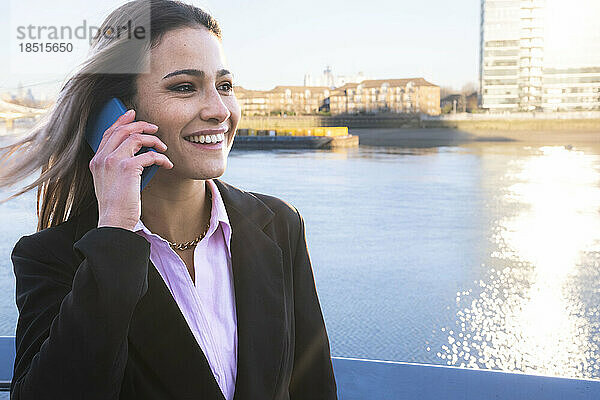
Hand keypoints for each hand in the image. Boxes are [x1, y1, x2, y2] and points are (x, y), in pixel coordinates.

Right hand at [89, 109, 172, 230]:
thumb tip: (139, 154)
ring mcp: (113, 161)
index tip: (133, 114)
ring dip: (154, 140)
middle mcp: (102, 158)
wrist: (113, 221)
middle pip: (122, 130)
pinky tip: (167, 164)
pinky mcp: (127, 168)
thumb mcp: (111, 182)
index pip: (108, 133)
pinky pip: (149, 155)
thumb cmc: (116, 205)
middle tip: (154, 127)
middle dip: (140, 125)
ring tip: (163, 147)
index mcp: (96, 160)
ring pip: (136, 138)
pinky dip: (161, 158)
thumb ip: (117, 166)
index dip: (121, 121)